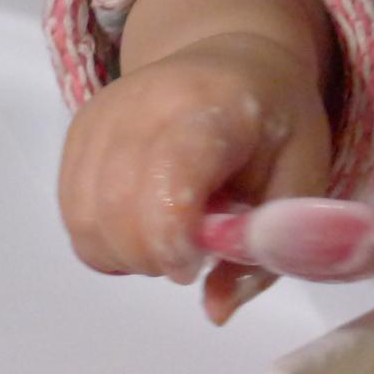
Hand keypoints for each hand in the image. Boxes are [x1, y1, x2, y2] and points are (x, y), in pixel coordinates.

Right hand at [56, 0, 338, 322]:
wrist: (234, 63)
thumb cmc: (276, 125)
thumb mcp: (302, 180)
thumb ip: (268, 246)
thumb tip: (215, 310)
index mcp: (216, 104)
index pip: (171, 170)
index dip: (171, 234)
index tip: (192, 266)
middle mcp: (145, 99)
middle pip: (116, 205)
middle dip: (151, 257)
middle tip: (192, 255)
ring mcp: (103, 112)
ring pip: (84, 216)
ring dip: (124, 253)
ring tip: (170, 237)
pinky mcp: (77, 129)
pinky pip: (71, 211)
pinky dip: (102, 238)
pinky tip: (143, 224)